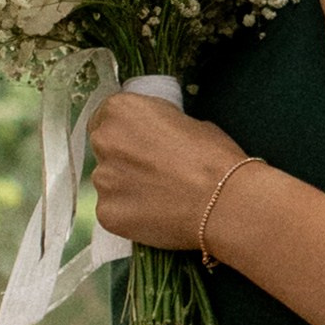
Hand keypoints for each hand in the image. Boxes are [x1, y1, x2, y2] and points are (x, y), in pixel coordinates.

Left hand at [91, 94, 246, 252]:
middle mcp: (103, 141)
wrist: (222, 202)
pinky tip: (155, 214)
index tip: (142, 141)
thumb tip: (156, 138)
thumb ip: (159, 126)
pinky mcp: (106, 213)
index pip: (107, 117)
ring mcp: (102, 181)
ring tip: (159, 196)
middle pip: (105, 148)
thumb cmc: (213, 156)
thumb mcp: (188, 122)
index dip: (127, 130)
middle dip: (124, 157)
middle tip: (153, 170)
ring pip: (109, 181)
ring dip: (126, 186)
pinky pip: (113, 210)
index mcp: (120, 110)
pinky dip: (129, 212)